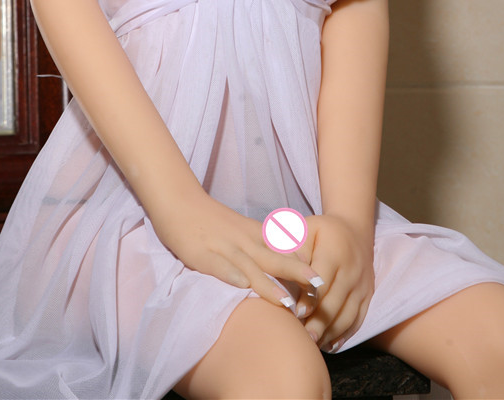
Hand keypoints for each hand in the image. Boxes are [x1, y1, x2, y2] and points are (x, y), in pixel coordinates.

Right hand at [150, 189, 322, 312]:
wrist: (179, 200)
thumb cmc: (210, 219)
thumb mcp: (240, 230)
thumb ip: (258, 246)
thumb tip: (281, 266)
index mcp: (253, 233)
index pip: (284, 250)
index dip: (303, 265)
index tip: (324, 280)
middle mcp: (243, 239)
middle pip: (274, 258)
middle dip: (297, 274)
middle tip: (320, 289)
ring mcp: (224, 247)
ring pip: (250, 266)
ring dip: (269, 285)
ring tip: (288, 303)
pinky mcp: (203, 254)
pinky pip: (219, 266)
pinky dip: (232, 276)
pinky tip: (242, 287)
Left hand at [297, 214, 374, 349]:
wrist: (354, 229)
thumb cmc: (320, 231)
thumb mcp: (304, 230)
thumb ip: (292, 249)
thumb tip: (279, 269)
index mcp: (335, 252)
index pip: (323, 280)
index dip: (310, 299)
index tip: (297, 313)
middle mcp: (352, 270)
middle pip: (335, 302)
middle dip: (319, 322)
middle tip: (303, 339)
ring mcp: (362, 285)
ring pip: (347, 315)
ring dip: (329, 332)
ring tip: (312, 345)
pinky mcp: (368, 296)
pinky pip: (358, 320)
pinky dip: (344, 335)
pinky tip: (328, 344)